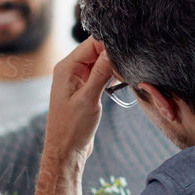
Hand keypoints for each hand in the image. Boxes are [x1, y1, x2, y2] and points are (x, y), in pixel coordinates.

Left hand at [43, 36, 114, 165]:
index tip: (126, 51)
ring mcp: (77, 79)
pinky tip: (120, 80)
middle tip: (128, 65)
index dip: (109, 45)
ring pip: (99, 62)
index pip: (91, 44)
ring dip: (112, 66)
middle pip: (96, 51)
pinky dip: (110, 75)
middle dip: (113, 55)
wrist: (66, 150)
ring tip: (125, 74)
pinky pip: (99, 74)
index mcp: (66, 68)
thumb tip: (111, 51)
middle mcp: (69, 70)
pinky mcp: (84, 88)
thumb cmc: (72, 128)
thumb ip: (100, 73)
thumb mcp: (88, 99)